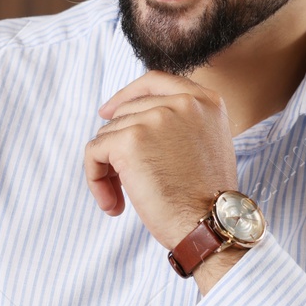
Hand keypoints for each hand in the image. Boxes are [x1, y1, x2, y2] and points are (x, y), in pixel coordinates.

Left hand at [86, 71, 239, 251]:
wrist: (210, 225)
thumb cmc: (207, 198)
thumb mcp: (206, 144)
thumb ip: (180, 123)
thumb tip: (133, 118)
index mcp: (206, 100)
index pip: (154, 81)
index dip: (127, 94)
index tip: (108, 112)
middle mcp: (183, 101)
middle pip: (126, 112)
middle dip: (119, 147)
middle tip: (124, 184)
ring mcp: (155, 117)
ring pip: (108, 134)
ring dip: (108, 169)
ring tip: (121, 200)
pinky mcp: (130, 140)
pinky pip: (94, 152)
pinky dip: (95, 178)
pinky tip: (112, 204)